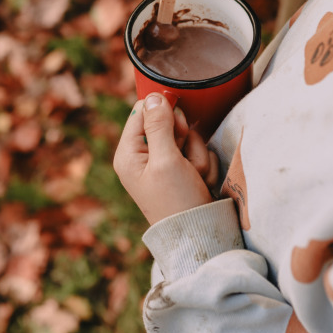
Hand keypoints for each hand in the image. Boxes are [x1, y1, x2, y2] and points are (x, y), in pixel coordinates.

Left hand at [113, 94, 218, 224]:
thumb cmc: (177, 201)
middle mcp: (143, 157)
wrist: (201, 237)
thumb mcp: (166, 160)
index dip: (164, 113)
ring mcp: (164, 165)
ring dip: (197, 155)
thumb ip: (159, 125)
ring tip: (193, 177)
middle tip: (184, 161)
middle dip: (185, 139)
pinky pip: (198, 153)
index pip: (143, 111)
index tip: (178, 128)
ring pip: (188, 138)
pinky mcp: (182, 172)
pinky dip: (204, 167)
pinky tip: (199, 183)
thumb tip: (153, 96)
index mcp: (128, 154)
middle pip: (169, 123)